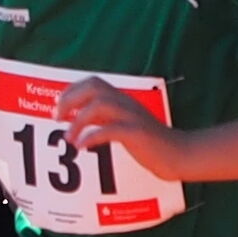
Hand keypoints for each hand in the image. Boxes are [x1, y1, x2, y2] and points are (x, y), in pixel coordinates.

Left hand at [53, 76, 182, 172]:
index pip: (92, 82)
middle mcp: (126, 103)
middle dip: (70, 100)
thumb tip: (76, 117)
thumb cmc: (151, 143)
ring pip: (99, 105)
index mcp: (122, 99)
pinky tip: (82, 148)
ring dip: (78, 121)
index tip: (58, 109)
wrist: (180, 154)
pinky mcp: (138, 133)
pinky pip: (110, 130)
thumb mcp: (124, 124)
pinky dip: (92, 137)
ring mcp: (132, 116)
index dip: (71, 91)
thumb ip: (104, 118)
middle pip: (93, 86)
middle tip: (57, 119)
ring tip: (69, 139)